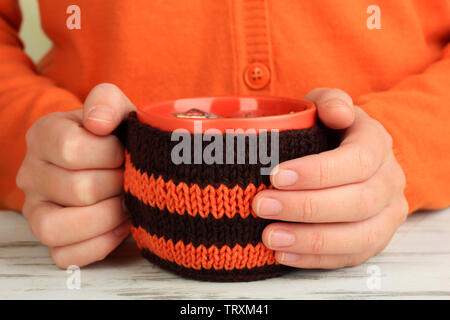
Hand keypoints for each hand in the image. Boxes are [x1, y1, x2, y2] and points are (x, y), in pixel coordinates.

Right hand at [16, 83, 134, 268]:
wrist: (120, 163)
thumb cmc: (118, 139)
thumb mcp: (118, 112)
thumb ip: (108, 102)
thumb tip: (97, 122)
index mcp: (43, 135)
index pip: (72, 149)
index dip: (111, 154)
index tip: (124, 152)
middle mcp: (31, 174)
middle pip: (77, 190)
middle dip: (118, 185)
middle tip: (131, 179)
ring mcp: (36, 211)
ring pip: (58, 229)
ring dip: (107, 218)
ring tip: (127, 203)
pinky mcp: (51, 241)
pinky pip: (67, 257)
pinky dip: (101, 244)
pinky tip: (121, 225)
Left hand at [252, 88, 408, 268]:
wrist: (345, 155)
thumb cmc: (328, 130)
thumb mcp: (326, 105)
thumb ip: (330, 101)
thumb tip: (337, 113)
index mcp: (377, 144)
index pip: (356, 161)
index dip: (317, 172)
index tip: (275, 176)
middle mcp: (389, 180)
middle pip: (358, 202)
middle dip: (305, 207)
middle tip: (261, 206)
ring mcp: (387, 214)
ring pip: (359, 237)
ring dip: (311, 240)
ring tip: (270, 237)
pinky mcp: (375, 239)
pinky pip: (351, 257)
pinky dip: (316, 259)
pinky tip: (284, 255)